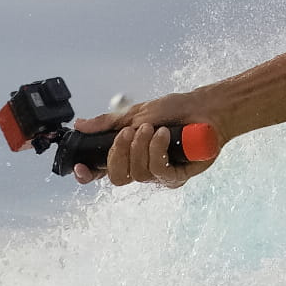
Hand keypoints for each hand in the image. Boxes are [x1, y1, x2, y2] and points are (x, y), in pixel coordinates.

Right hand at [71, 94, 218, 188]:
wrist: (205, 108)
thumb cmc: (175, 110)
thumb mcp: (137, 112)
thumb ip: (109, 123)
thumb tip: (80, 125)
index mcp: (128, 155)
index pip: (102, 172)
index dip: (88, 174)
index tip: (82, 166)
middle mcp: (142, 168)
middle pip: (117, 178)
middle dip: (120, 153)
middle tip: (130, 131)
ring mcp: (159, 175)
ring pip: (138, 174)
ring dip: (143, 147)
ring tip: (153, 128)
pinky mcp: (178, 176)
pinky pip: (159, 171)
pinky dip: (158, 150)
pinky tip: (164, 135)